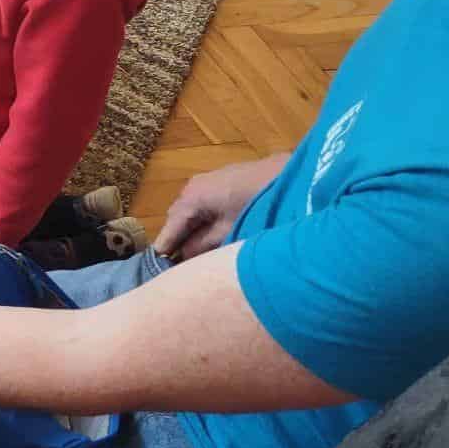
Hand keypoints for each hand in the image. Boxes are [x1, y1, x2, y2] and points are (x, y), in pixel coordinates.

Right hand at [154, 153, 285, 260]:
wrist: (288, 177)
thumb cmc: (256, 206)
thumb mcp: (229, 232)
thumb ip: (202, 246)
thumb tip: (183, 257)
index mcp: (191, 198)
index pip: (170, 228)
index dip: (165, 249)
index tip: (161, 270)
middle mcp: (192, 187)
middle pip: (177, 218)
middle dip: (177, 240)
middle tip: (179, 264)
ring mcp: (206, 181)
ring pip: (190, 211)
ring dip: (191, 229)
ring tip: (195, 252)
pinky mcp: (220, 181)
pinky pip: (202, 204)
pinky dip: (202, 220)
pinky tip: (210, 234)